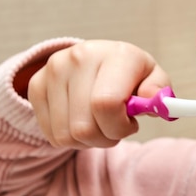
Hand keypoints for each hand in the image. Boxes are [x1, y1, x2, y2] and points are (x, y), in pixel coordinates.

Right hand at [27, 40, 169, 148]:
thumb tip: (153, 101)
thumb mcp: (153, 79)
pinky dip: (70, 138)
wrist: (97, 59)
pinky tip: (81, 120)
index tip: (130, 124)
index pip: (106, 104)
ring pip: (66, 136)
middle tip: (116, 127)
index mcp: (116, 54)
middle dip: (106, 138)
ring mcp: (54, 70)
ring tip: (99, 123)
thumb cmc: (131, 75)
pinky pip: (51, 134)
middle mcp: (80, 57)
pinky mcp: (36, 85)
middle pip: (84, 127)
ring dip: (88, 141)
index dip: (119, 127)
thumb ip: (159, 92)